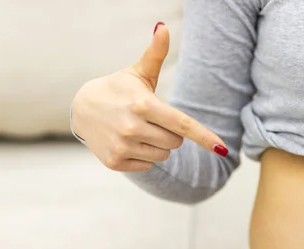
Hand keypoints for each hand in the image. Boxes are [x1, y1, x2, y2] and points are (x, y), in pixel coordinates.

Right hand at [70, 22, 227, 171]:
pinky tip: (128, 141)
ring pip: (163, 156)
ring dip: (158, 146)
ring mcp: (123, 146)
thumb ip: (155, 53)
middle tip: (151, 119)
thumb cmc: (118, 89)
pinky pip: (147, 166)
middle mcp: (132, 127)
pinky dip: (143, 156)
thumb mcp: (138, 73)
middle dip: (170, 133)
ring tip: (139, 130)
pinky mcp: (115, 161)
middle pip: (175, 142)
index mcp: (143, 105)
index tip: (223, 149)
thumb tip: (163, 27)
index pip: (182, 124)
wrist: (80, 109)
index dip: (204, 136)